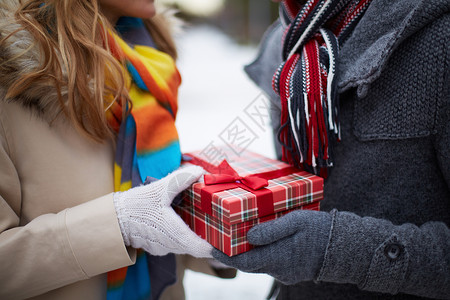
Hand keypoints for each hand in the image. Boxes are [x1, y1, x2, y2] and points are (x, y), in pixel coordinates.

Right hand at [113, 165, 212, 257]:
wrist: (114, 218)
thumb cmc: (136, 206)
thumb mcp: (159, 189)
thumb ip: (180, 179)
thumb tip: (198, 171)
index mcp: (175, 234)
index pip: (202, 249)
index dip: (216, 246)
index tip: (225, 239)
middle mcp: (171, 245)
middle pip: (196, 246)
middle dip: (207, 236)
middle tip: (218, 223)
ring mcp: (163, 248)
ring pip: (185, 244)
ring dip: (193, 234)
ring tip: (203, 219)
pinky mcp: (157, 246)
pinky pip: (174, 242)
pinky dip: (181, 233)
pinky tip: (183, 220)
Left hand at [212, 210, 331, 283]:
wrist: (345, 247)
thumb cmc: (320, 230)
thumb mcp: (295, 222)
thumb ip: (271, 230)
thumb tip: (249, 235)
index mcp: (277, 257)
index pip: (242, 263)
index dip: (225, 256)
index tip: (211, 247)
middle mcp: (279, 269)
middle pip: (249, 263)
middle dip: (235, 252)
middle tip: (224, 237)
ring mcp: (286, 272)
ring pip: (261, 263)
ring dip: (251, 252)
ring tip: (243, 234)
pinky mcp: (293, 271)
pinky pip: (272, 263)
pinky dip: (264, 253)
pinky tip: (265, 240)